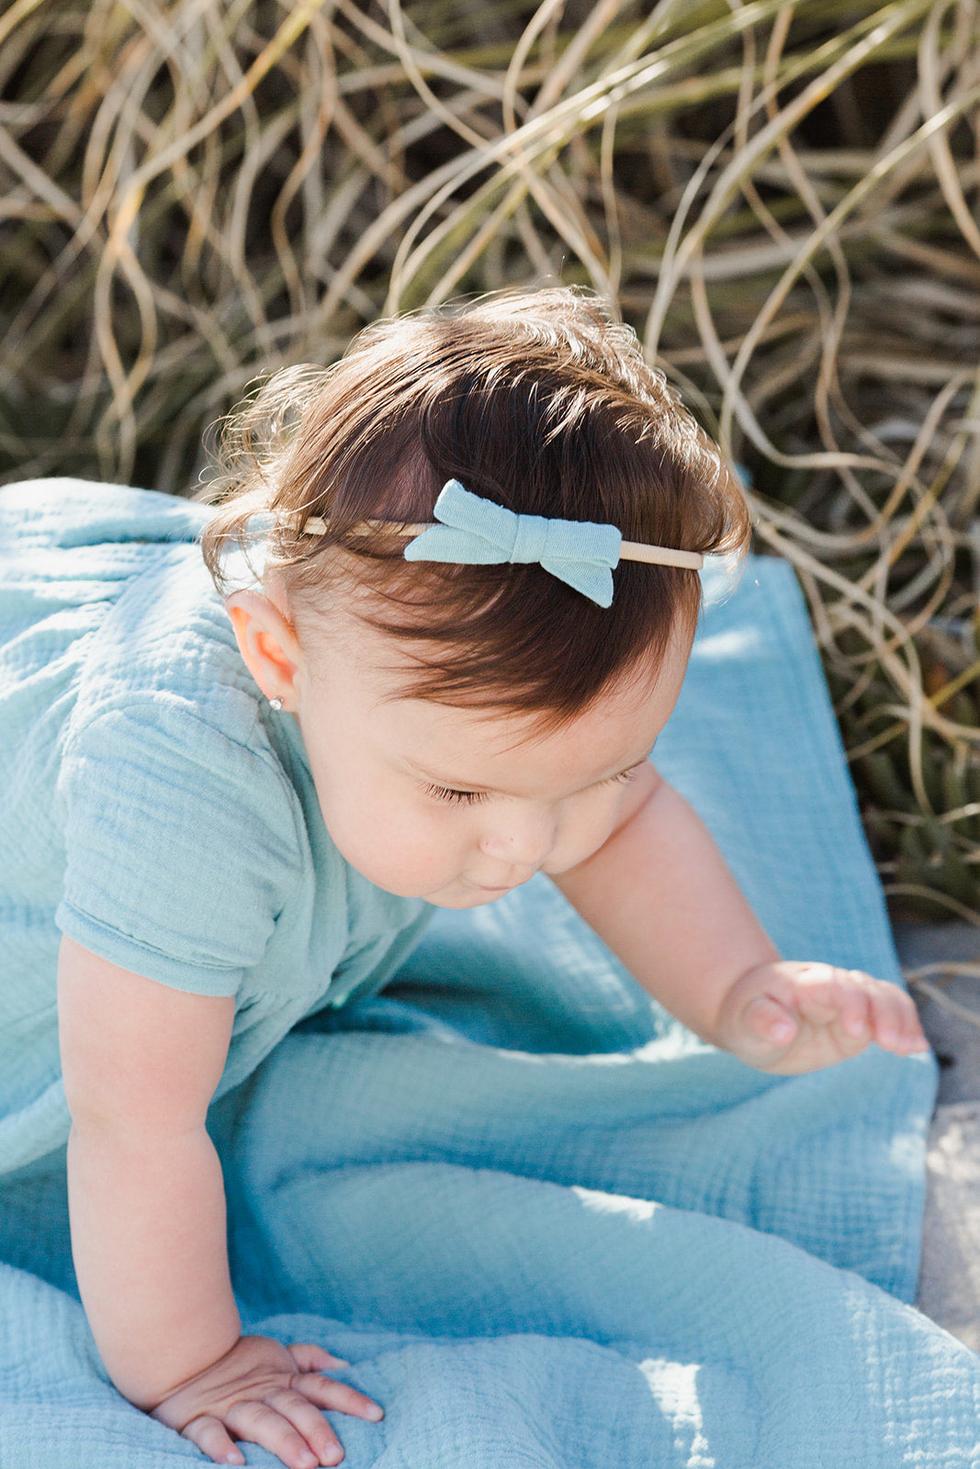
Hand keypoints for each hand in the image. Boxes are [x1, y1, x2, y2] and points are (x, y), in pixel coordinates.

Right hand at [146, 1333, 383, 1467]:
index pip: (322, 1387)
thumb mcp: (277, 1356)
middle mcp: (262, 1392)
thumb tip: (344, 1364)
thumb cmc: (237, 1364)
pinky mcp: (198, 1419)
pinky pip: (210, 1433)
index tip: (376, 1414)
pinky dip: (221, 1446)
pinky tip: (236, 1462)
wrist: (181, 1356)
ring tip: (304, 1463)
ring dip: (283, 1441)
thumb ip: (309, 1360)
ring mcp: (231, 1405)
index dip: (349, 1399)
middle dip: (317, 1430)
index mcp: (282, 1379)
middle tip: (336, 1455)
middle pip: (295, 1408)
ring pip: (261, 1422)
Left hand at [714, 959, 929, 1074]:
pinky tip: (916, 1045)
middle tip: (892, 1044)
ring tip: (910, 1048)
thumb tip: (784, 1031)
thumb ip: (762, 1022)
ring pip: (883, 997)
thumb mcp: (742, 1023)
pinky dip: (906, 1024)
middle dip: (883, 1013)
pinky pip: (889, 1010)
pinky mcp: (859, 1017)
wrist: (751, 1012)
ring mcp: (847, 1000)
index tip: (857, 1031)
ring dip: (901, 1019)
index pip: (832, 985)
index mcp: (801, 983)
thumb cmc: (745, 1017)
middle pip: (865, 988)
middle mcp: (830, 986)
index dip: (850, 1004)